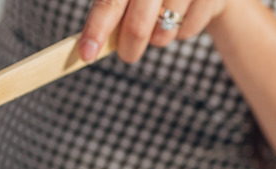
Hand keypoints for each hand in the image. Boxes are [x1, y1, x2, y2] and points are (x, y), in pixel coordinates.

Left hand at [78, 0, 229, 62]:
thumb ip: (110, 12)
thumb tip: (88, 47)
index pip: (109, 3)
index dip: (96, 30)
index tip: (87, 55)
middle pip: (137, 25)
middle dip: (129, 47)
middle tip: (127, 55)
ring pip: (164, 32)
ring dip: (159, 37)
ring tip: (163, 21)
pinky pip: (188, 30)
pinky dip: (181, 31)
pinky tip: (185, 13)